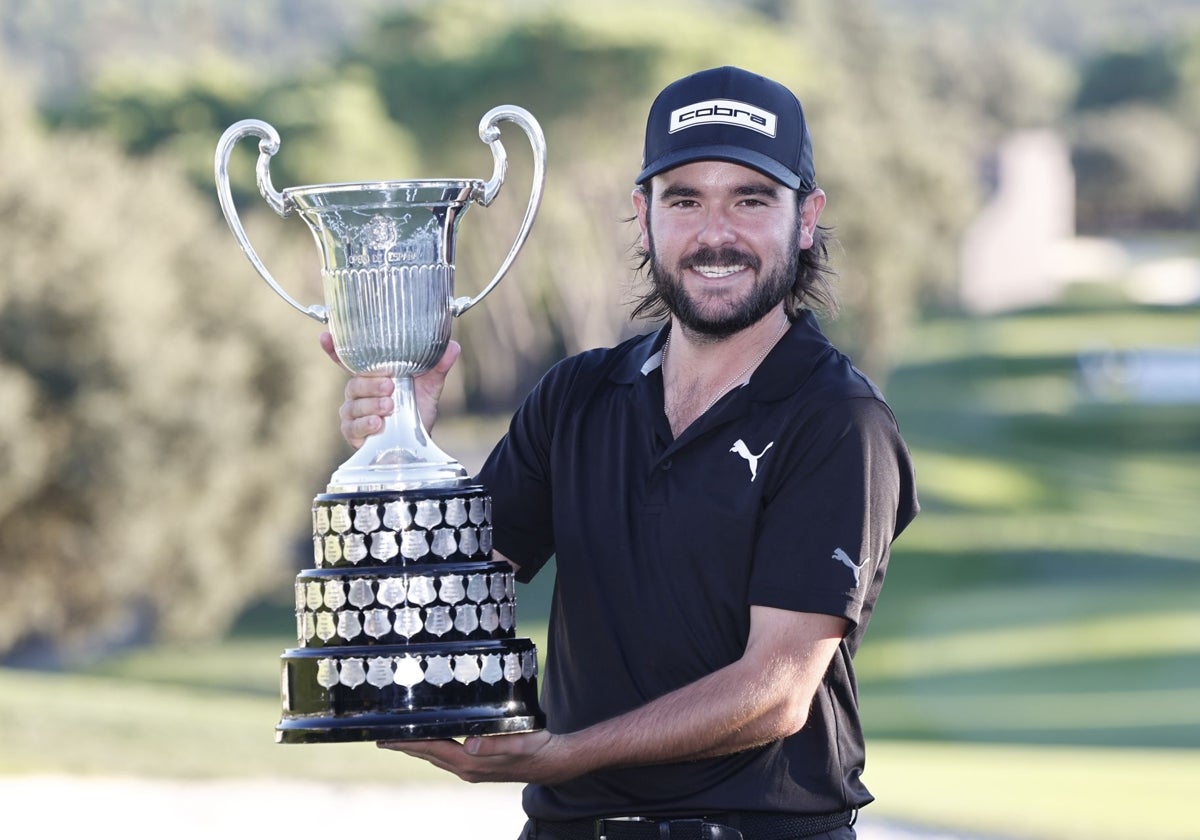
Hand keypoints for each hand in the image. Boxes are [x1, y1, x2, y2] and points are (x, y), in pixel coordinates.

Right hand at [321, 332, 460, 448]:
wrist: (419, 440)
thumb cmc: (418, 408)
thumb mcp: (430, 386)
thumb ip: (437, 367)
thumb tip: (452, 346)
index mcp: (373, 375)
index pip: (349, 359)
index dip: (334, 348)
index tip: (325, 337)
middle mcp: (360, 392)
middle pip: (354, 383)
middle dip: (370, 384)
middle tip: (389, 387)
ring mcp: (354, 412)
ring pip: (352, 404)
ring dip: (371, 405)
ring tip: (389, 407)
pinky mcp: (353, 432)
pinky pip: (352, 426)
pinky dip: (365, 424)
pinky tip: (378, 424)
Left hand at [378, 730, 583, 784]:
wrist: (554, 763)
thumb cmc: (537, 748)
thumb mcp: (518, 741)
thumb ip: (494, 743)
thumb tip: (469, 744)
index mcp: (471, 763)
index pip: (432, 749)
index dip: (408, 743)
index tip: (386, 738)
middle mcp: (468, 769)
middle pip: (429, 755)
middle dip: (406, 746)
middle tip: (383, 738)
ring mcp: (473, 770)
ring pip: (438, 757)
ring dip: (418, 748)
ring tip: (401, 740)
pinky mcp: (480, 766)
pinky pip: (449, 756)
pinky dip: (435, 749)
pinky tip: (434, 741)